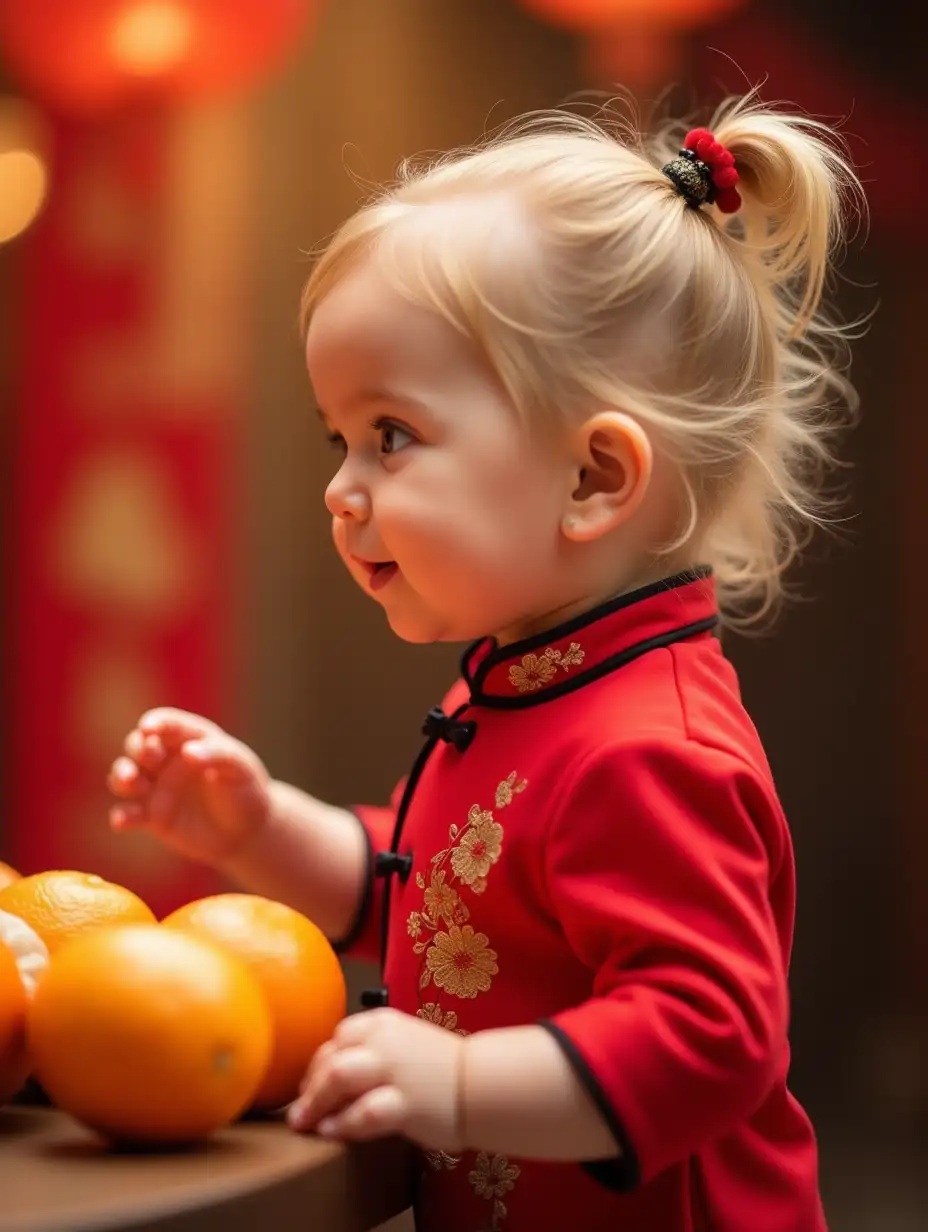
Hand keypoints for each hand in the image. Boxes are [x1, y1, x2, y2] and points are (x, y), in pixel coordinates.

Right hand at [107, 708, 270, 865]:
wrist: (247, 830)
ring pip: (125, 776)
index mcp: (188, 739)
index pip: (166, 723)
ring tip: (130, 782)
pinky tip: (122, 821)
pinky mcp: (151, 816)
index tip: (150, 728)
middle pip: (138, 745)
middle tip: (151, 756)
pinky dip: (122, 816)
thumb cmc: (245, 789)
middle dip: (137, 747)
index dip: (155, 723)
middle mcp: (167, 760)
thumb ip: (217, 755)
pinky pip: (129, 813)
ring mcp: (156, 788)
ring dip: (121, 776)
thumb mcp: (240, 767)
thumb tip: (187, 752)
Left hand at [287, 1007, 464, 1151]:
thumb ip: (369, 1049)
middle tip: (300, 1111)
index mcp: (382, 1022)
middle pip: (331, 1058)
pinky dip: (342, 1123)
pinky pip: (362, 1112)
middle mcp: (385, 1040)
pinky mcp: (404, 1103)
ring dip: (316, 1102)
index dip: (317, 1064)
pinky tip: (331, 1132)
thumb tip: (328, 1075)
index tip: (310, 1085)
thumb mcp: (402, 1042)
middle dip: (310, 1087)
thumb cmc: (441, 1068)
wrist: (482, 1083)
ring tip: (306, 1122)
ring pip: (339, 1076)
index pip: (337, 1038)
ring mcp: (394, 1070)